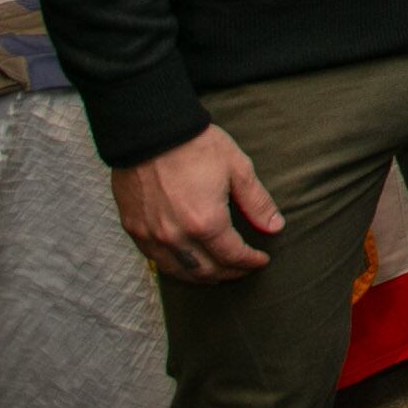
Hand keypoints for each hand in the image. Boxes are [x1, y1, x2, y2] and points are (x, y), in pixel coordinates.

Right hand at [111, 124, 281, 284]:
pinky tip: (185, 262)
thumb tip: (275, 227)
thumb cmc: (196, 146)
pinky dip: (175, 267)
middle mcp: (176, 236)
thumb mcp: (237, 169)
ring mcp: (151, 235)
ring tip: (217, 273)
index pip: (232, 256)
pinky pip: (155, 259)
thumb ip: (257, 202)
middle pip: (206, 270)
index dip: (250, 262)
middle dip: (229, 273)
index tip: (261, 260)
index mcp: (206, 222)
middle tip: (242, 269)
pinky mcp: (133, 228)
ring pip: (179, 271)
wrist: (150, 131)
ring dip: (201, 276)